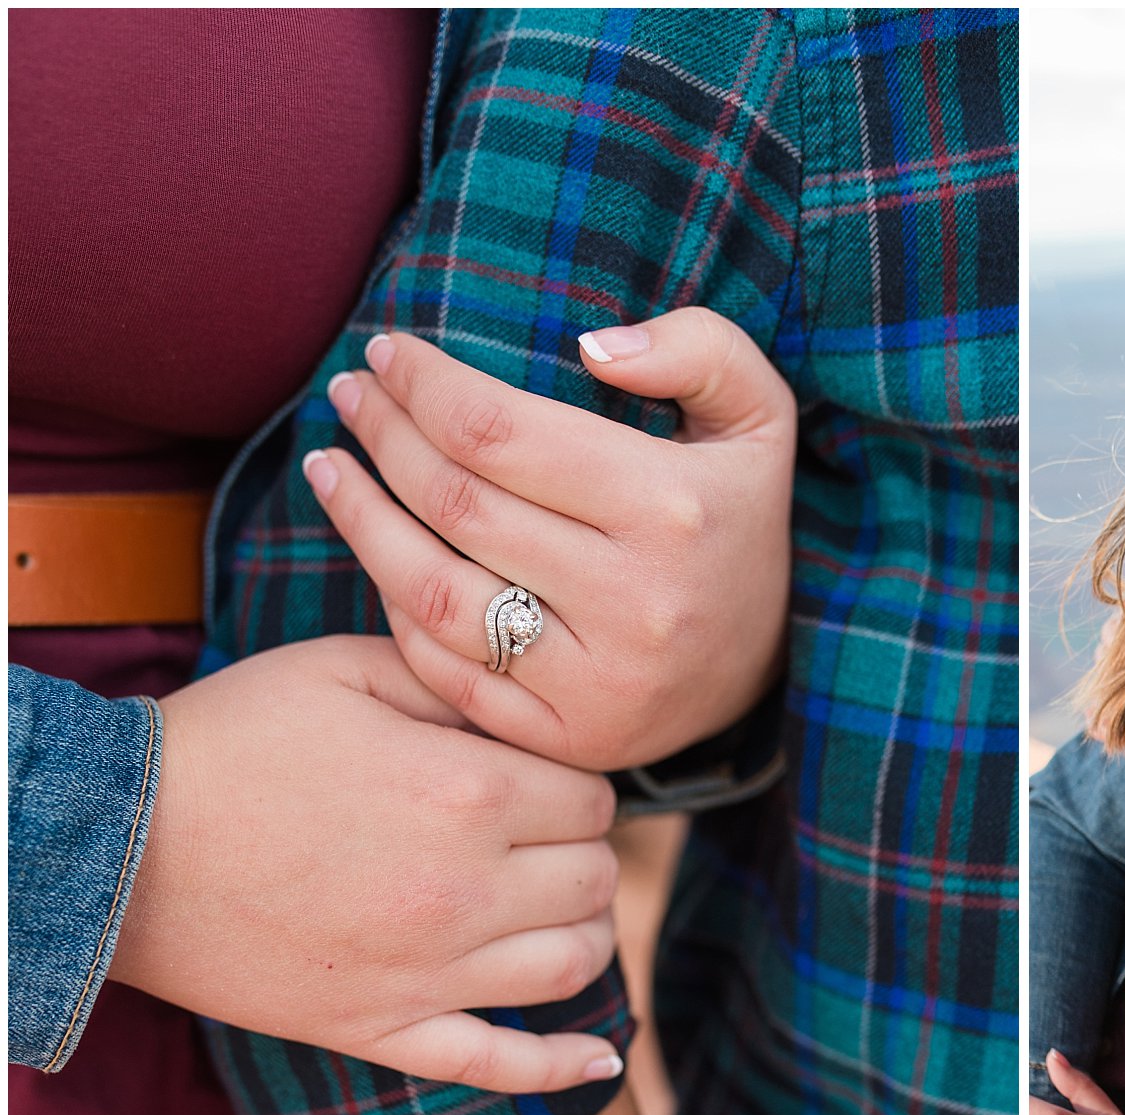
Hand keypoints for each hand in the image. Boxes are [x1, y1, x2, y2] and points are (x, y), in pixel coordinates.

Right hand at [107, 635, 624, 1091]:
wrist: (113, 843)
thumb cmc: (230, 740)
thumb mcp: (346, 668)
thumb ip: (453, 683)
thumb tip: (528, 703)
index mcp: (469, 795)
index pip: (594, 799)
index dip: (575, 783)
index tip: (539, 778)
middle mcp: (466, 892)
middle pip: (595, 878)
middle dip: (582, 850)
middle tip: (544, 835)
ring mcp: (429, 973)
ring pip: (575, 965)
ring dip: (585, 931)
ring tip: (558, 907)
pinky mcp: (384, 1030)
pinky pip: (500, 1067)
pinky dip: (566, 1067)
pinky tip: (605, 1062)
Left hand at [305, 309, 796, 771]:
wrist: (776, 667)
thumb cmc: (739, 519)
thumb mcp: (758, 416)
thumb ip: (699, 349)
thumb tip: (591, 348)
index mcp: (670, 509)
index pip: (499, 431)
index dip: (424, 385)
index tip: (385, 352)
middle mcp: (634, 602)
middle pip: (456, 503)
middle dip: (383, 435)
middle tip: (351, 396)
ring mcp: (599, 682)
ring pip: (432, 591)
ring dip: (361, 520)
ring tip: (331, 466)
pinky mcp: (571, 740)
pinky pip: (447, 670)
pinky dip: (396, 610)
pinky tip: (380, 555)